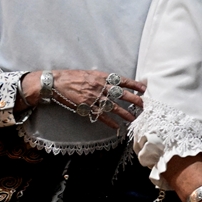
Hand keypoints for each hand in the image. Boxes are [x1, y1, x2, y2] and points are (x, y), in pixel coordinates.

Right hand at [20, 69, 144, 129]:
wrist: (56, 83)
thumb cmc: (72, 77)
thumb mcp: (90, 73)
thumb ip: (102, 78)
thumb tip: (114, 82)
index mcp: (102, 77)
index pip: (122, 80)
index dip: (134, 85)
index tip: (144, 89)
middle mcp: (100, 87)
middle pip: (121, 94)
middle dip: (134, 100)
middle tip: (143, 105)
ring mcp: (94, 98)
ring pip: (113, 107)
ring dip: (125, 113)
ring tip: (133, 119)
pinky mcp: (87, 108)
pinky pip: (101, 116)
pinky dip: (110, 122)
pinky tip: (117, 127)